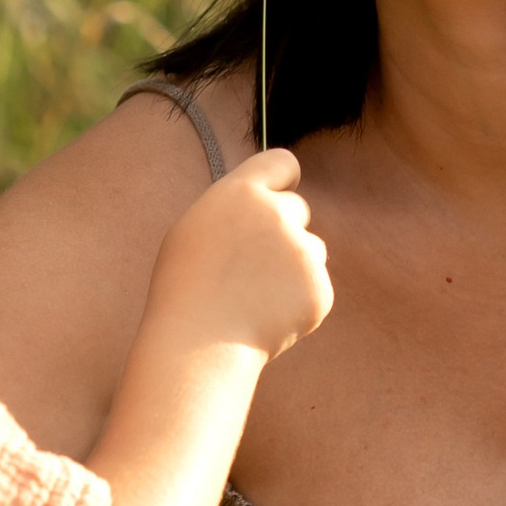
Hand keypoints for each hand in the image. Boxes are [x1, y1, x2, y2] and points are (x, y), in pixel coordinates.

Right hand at [146, 147, 331, 360]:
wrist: (199, 343)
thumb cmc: (186, 288)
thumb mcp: (196, 229)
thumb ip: (234, 207)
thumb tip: (263, 202)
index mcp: (242, 192)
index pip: (283, 162)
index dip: (283, 179)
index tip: (280, 193)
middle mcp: (278, 214)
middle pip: (298, 209)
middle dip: (283, 231)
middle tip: (250, 265)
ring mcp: (303, 252)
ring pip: (311, 249)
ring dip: (293, 266)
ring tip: (254, 295)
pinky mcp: (319, 289)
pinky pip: (315, 287)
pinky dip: (298, 301)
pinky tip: (266, 315)